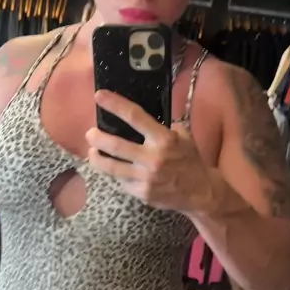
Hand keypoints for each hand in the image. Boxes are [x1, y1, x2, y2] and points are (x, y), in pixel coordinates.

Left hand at [86, 90, 213, 212]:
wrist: (200, 192)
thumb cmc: (190, 161)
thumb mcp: (183, 137)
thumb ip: (164, 127)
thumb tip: (142, 119)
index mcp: (163, 139)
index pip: (135, 117)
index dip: (115, 105)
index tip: (99, 96)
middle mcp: (153, 158)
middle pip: (116, 146)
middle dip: (98, 138)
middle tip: (90, 133)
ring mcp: (146, 178)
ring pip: (112, 168)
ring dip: (97, 158)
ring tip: (92, 152)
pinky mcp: (142, 194)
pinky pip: (122, 182)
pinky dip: (116, 175)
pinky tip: (113, 170)